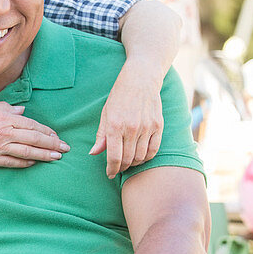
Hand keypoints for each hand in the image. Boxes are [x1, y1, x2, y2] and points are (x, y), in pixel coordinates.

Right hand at [0, 101, 68, 166]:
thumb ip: (8, 108)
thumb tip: (23, 111)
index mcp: (5, 118)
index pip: (33, 126)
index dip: (48, 132)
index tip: (58, 136)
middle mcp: (4, 133)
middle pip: (34, 140)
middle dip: (53, 145)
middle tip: (65, 149)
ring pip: (27, 153)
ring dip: (44, 156)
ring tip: (56, 158)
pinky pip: (12, 163)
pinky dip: (25, 163)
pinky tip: (34, 163)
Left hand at [90, 64, 162, 178]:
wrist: (141, 79)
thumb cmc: (119, 96)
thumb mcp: (105, 114)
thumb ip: (101, 136)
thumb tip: (94, 153)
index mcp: (115, 126)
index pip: (114, 157)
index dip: (111, 169)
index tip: (109, 174)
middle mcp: (131, 128)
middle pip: (128, 159)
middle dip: (121, 168)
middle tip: (118, 169)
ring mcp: (147, 128)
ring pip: (141, 157)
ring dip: (134, 164)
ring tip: (128, 162)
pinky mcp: (158, 126)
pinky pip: (154, 150)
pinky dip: (147, 157)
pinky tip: (140, 157)